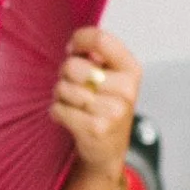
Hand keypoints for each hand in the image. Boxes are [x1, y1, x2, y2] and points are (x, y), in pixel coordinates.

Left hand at [50, 25, 140, 189]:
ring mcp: (113, 111)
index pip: (101, 39)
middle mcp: (126, 89)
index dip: (79, 41)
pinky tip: (72, 118)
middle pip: (72, 66)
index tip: (73, 50)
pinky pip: (58, 109)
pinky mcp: (96, 129)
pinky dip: (58, 112)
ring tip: (76, 105)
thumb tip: (74, 46)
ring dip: (61, 96)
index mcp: (131, 69)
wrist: (108, 150)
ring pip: (62, 88)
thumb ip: (97, 56)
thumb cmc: (104, 105)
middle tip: (76, 86)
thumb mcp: (111, 77)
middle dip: (65, 75)